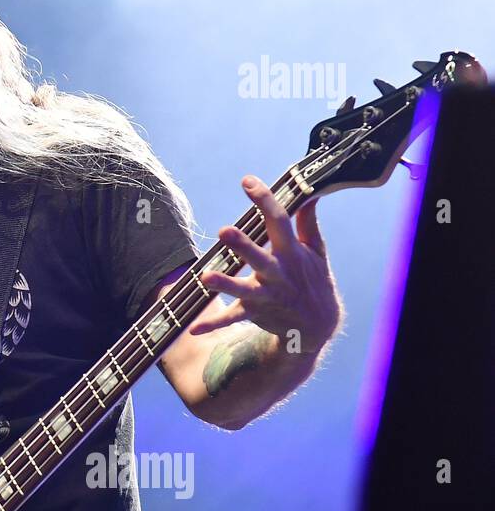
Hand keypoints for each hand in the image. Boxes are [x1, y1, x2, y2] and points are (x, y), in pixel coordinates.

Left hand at [189, 175, 341, 353]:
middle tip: (223, 230)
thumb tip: (310, 195)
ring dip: (224, 284)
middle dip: (242, 245)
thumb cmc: (314, 281)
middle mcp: (277, 273)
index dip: (264, 200)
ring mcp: (265, 295)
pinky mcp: (254, 312)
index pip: (279, 221)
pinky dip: (213, 324)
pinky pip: (231, 319)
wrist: (318, 325)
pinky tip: (193, 328)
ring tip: (205, 277)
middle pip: (258, 257)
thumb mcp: (317, 252)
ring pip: (242, 290)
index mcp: (291, 253)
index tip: (248, 181)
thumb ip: (308, 224)